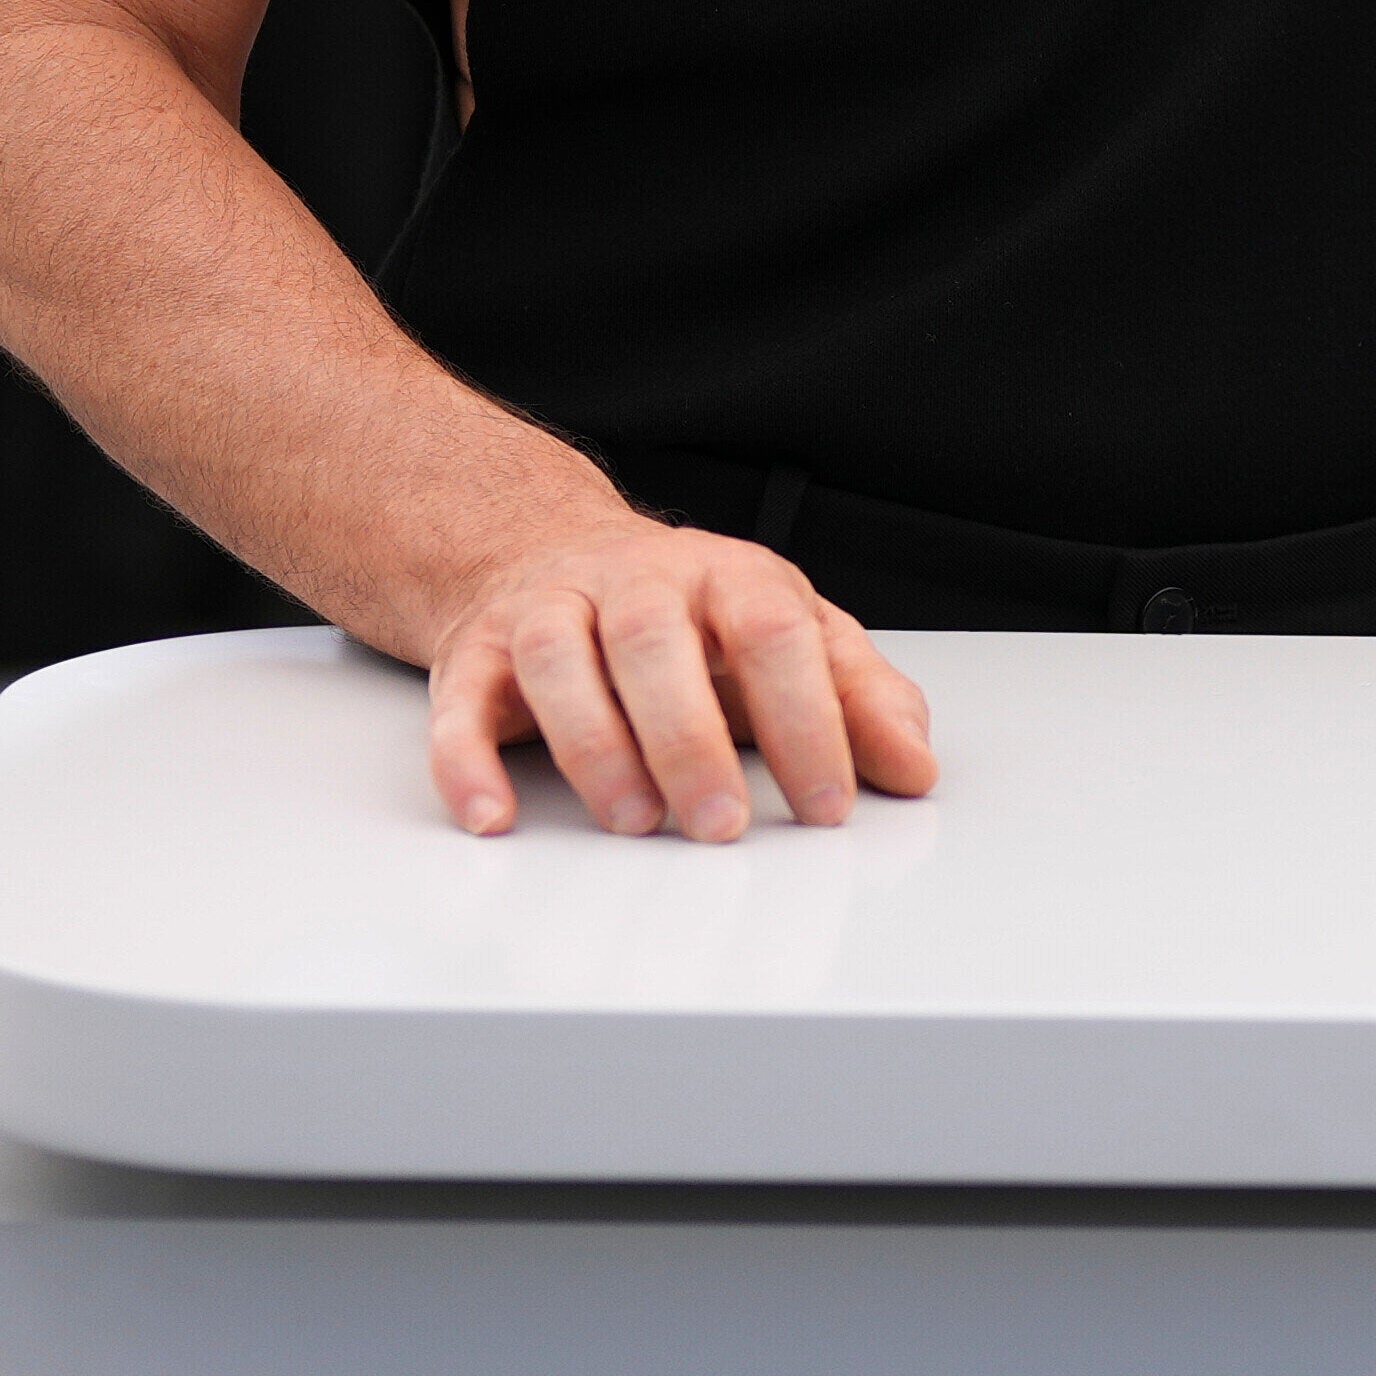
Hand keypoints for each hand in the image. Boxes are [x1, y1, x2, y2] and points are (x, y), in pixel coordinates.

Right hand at [419, 510, 940, 840]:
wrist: (547, 550)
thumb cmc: (691, 618)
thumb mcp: (792, 638)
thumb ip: (860, 698)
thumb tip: (916, 767)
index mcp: (729, 575)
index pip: (775, 632)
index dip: (807, 717)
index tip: (829, 802)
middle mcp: (635, 584)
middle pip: (657, 646)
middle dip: (692, 740)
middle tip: (723, 825)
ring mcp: (548, 613)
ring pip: (561, 665)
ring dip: (596, 748)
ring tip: (635, 821)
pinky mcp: (475, 655)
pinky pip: (458, 705)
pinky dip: (467, 763)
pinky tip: (495, 817)